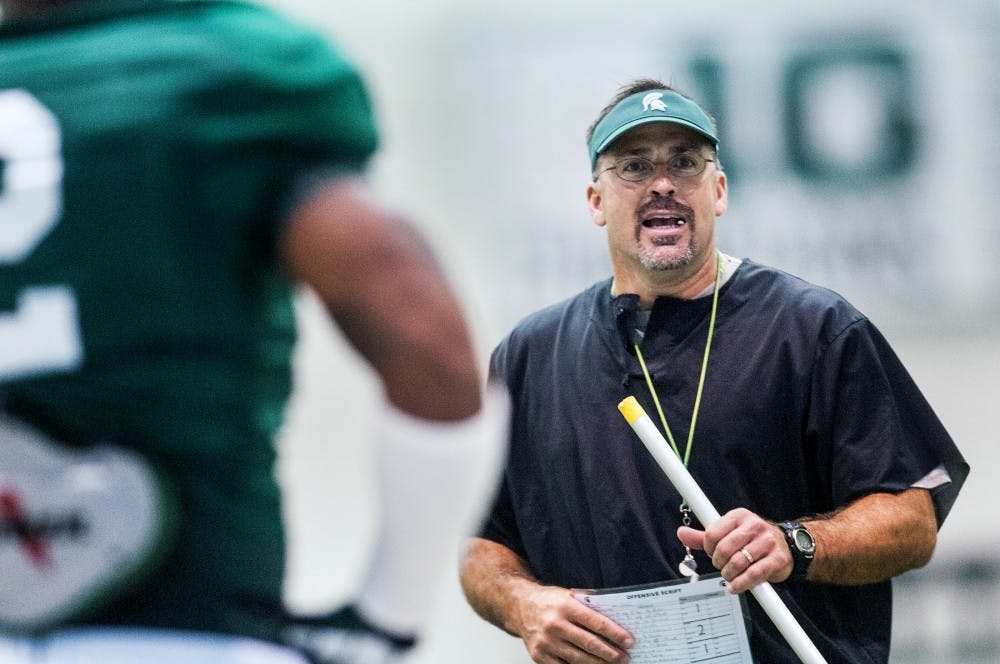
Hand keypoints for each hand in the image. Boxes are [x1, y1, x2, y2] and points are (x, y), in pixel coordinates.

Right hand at [516, 584, 632, 662]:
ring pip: (579, 658)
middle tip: (625, 658)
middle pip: (589, 643)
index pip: (596, 623)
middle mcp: (555, 624)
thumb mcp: (568, 596)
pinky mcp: (540, 656)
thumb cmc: (548, 601)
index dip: (615, 633)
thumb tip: (615, 620)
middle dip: (611, 653)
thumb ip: (587, 606)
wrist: (519, 606)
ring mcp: (546, 642)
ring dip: (599, 663)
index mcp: (565, 606)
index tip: (628, 641)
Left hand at [677, 508, 792, 592]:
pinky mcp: (776, 559)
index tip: (711, 554)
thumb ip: (703, 536)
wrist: (785, 547)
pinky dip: (740, 584)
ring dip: (728, 574)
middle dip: (718, 562)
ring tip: (729, 576)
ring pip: (738, 562)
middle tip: (721, 566)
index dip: (708, 548)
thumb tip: (681, 533)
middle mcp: (754, 526)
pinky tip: (735, 587)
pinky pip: (753, 574)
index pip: (713, 532)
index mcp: (738, 516)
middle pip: (724, 549)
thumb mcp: (727, 534)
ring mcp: (767, 542)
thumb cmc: (751, 540)